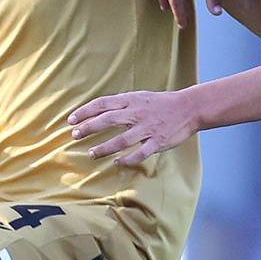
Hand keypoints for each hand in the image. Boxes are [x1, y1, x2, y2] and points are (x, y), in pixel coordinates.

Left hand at [68, 89, 200, 167]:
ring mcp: (147, 128)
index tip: (71, 120)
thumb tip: (97, 111)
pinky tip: (117, 162)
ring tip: (91, 154)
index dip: (85, 111)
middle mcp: (137, 113)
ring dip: (104, 148)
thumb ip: (120, 104)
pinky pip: (140, 153)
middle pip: (108, 120)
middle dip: (89, 128)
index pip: (102, 104)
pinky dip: (128, 159)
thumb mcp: (139, 97)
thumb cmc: (160, 103)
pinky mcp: (158, 142)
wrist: (189, 108)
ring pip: (121, 140)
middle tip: (75, 135)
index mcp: (131, 100)